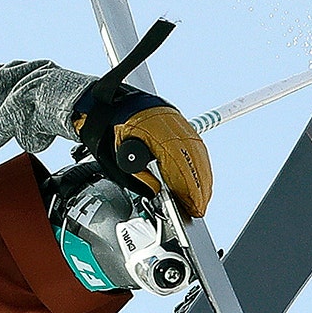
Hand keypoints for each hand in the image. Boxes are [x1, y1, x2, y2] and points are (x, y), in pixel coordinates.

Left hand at [71, 80, 213, 217]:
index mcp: (153, 130)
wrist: (110, 104)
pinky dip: (199, 165)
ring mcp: (177, 122)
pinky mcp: (180, 124)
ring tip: (200, 199)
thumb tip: (155, 191)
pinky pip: (195, 147)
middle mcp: (170, 124)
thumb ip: (137, 175)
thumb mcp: (117, 156)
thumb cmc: (110, 128)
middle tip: (198, 208)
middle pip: (193, 159)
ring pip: (197, 153)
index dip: (187, 187)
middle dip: (198, 187)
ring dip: (201, 178)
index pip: (178, 163)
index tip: (192, 205)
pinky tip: (199, 179)